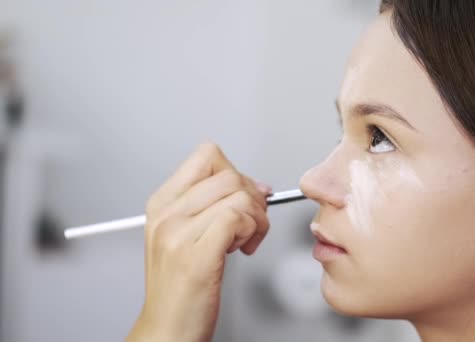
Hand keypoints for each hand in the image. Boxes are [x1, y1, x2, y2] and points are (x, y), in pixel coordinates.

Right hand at [127, 143, 271, 341]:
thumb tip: (254, 185)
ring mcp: (178, 233)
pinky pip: (238, 218)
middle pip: (228, 173)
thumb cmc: (181, 287)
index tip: (245, 196)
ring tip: (246, 240)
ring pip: (238, 194)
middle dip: (253, 197)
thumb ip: (214, 205)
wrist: (167, 329)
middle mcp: (167, 214)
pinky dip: (253, 231)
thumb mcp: (187, 235)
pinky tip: (243, 249)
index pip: (207, 155)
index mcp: (162, 203)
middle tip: (251, 223)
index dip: (236, 172)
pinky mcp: (196, 255)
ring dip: (256, 218)